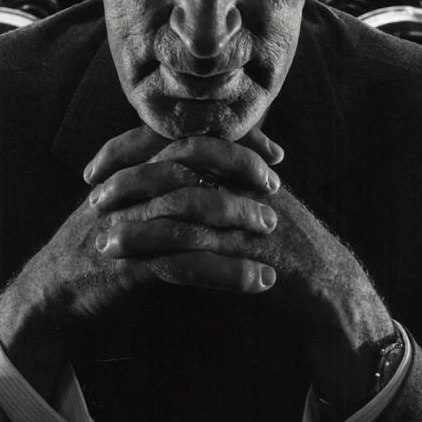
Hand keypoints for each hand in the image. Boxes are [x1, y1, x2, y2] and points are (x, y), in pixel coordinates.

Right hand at [0, 124, 283, 398]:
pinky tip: (257, 281)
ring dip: (237, 217)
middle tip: (275, 187)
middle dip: (238, 168)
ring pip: (190, 208)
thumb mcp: (123, 197)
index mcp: (131, 165)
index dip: (235, 139)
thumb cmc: (100, 240)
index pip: (187, 135)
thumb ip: (161, 177)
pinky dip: (227, 272)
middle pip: (190, 159)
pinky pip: (186, 265)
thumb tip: (220, 168)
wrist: (50, 289)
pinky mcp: (129, 266)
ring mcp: (127, 224)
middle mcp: (128, 187)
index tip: (275, 154)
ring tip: (271, 230)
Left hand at [90, 131, 395, 418]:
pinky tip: (141, 272)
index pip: (172, 139)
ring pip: (184, 211)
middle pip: (174, 165)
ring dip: (139, 227)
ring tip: (103, 241)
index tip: (94, 168)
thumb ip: (214, 175)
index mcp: (235, 160)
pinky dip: (169, 262)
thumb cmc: (281, 240)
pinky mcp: (253, 255)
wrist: (327, 283)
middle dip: (128, 181)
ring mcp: (248, 217)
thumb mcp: (249, 195)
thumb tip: (166, 161)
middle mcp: (242, 180)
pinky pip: (205, 255)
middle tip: (94, 198)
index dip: (129, 149)